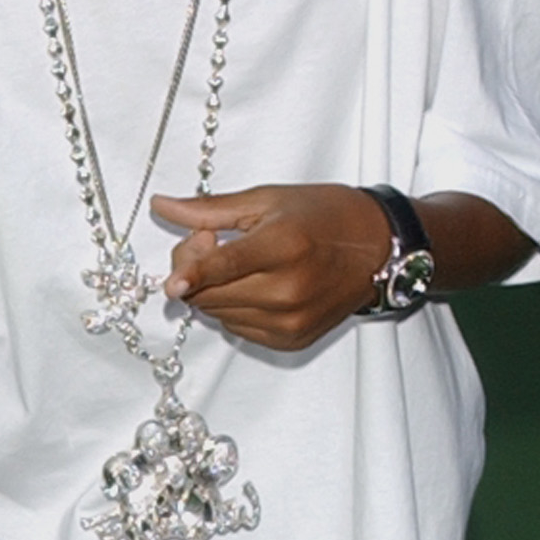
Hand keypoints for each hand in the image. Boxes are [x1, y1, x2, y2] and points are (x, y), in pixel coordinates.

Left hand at [155, 183, 391, 349]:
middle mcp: (288, 290)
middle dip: (195, 271)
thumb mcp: (267, 200)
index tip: (172, 285)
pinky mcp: (292, 339)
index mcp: (283, 246)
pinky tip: (256, 285)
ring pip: (219, 314)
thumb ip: (211, 210)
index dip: (193, 274)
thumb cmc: (324, 216)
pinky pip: (238, 328)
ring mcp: (291, 320)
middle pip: (211, 294)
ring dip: (214, 291)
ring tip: (241, 264)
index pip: (225, 267)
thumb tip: (161, 206)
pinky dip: (235, 308)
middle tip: (211, 242)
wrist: (378, 249)